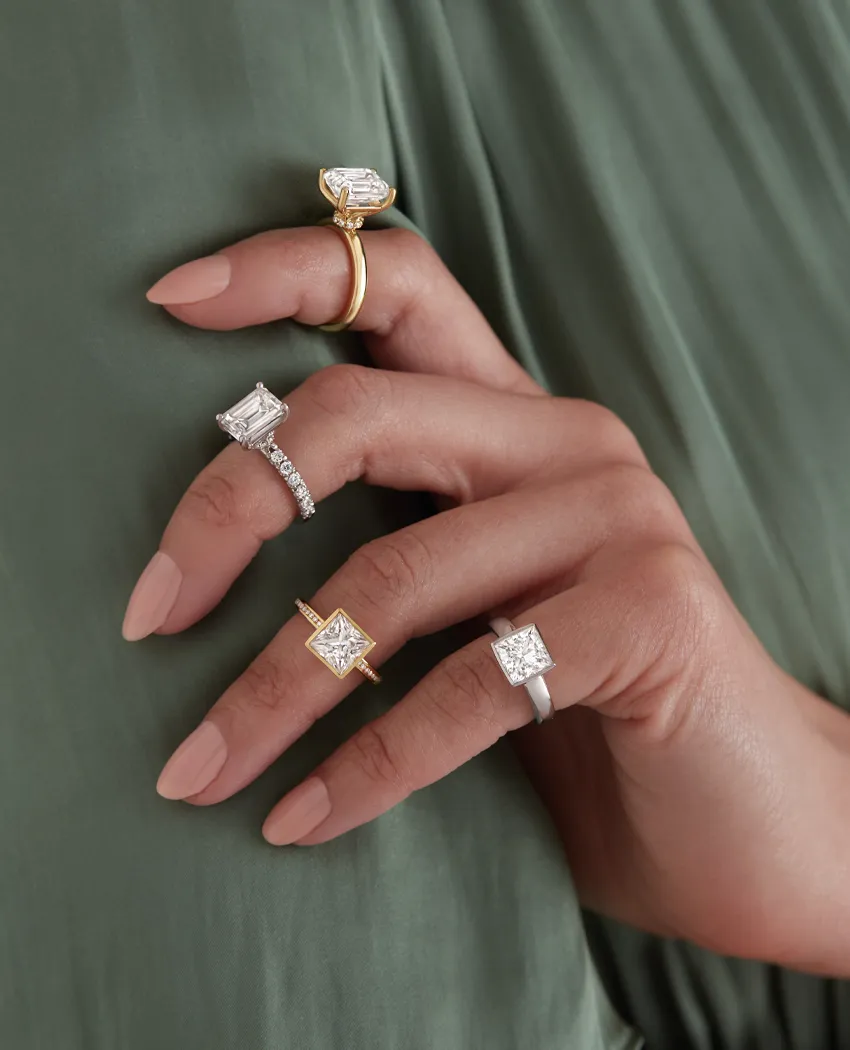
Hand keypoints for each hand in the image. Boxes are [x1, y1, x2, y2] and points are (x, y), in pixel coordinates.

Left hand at [127, 226, 849, 974]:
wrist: (749, 819)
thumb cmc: (585, 717)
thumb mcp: (475, 614)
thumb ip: (386, 553)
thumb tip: (203, 566)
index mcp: (515, 423)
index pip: (398, 287)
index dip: (280, 271)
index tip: (168, 301)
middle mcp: (567, 443)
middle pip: (358, 414)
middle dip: (229, 509)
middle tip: (146, 615)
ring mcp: (616, 519)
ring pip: (394, 576)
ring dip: (273, 691)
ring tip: (196, 772)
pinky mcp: (648, 613)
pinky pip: (466, 685)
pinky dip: (369, 766)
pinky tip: (301, 823)